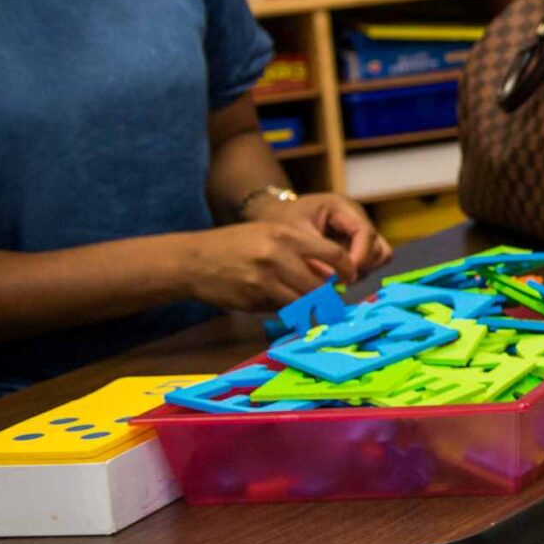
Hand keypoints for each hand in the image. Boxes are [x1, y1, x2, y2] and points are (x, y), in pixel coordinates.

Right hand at [185, 220, 351, 313]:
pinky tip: (281, 303)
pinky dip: (287, 310)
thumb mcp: (268, 234)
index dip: (347, 269)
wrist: (193, 260)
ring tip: (311, 306)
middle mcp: (278, 258)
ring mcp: (265, 281)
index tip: (350, 277)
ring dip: (310, 307)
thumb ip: (299, 249)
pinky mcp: (254, 301)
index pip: (332, 254)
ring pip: (303, 302)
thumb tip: (330, 272)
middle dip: (328, 295)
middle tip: (332, 300)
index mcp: (286, 236)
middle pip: (320, 285)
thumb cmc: (234, 244)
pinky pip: (282, 310)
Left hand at [244, 190, 391, 279]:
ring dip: (363, 270)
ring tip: (339, 280)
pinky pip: (371, 261)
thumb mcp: (293, 234)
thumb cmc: (282, 220)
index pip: (365, 233)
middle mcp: (357, 218)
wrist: (275, 216)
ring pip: (379, 256)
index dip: (360, 256)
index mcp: (342, 207)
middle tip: (339, 282)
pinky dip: (360, 271)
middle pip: (377, 247)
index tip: (346, 277)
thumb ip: (313, 256)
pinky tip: (340, 276)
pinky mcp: (358, 244)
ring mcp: (360, 232)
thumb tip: (331, 283)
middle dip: (361, 266)